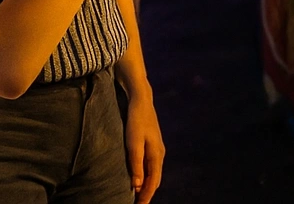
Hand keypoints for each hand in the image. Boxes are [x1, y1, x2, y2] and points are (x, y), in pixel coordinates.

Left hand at [124, 87, 164, 203]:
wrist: (142, 101)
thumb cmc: (136, 121)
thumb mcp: (133, 143)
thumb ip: (136, 164)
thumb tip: (137, 185)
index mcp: (157, 155)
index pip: (153, 182)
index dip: (147, 196)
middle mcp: (160, 154)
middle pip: (156, 179)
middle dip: (148, 193)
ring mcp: (158, 149)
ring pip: (154, 173)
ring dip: (148, 185)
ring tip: (138, 196)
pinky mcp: (153, 145)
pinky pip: (152, 166)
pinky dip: (147, 176)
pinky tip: (140, 178)